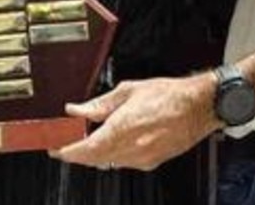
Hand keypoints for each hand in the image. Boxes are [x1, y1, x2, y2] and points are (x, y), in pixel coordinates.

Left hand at [51, 73, 219, 171]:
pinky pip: (124, 162)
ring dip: (94, 154)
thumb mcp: (128, 91)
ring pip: (108, 163)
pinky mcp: (152, 162)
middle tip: (66, 144)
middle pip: (94, 160)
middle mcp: (132, 147)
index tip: (55, 149)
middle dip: (77, 154)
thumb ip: (99, 103)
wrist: (198, 107)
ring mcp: (142, 158)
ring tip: (87, 140)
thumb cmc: (168, 95)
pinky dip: (112, 155)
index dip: (67, 152)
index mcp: (123, 127)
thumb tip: (77, 110)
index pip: (86, 149)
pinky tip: (112, 142)